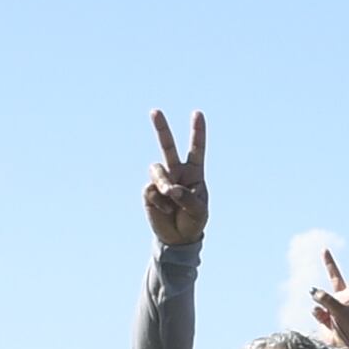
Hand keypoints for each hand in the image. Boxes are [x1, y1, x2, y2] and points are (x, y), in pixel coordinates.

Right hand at [142, 110, 210, 248]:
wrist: (178, 238)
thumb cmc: (193, 221)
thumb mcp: (199, 210)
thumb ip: (188, 197)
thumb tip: (170, 188)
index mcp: (193, 173)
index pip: (196, 149)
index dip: (197, 132)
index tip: (197, 113)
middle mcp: (176, 172)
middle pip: (167, 146)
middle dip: (161, 128)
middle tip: (154, 110)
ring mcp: (162, 180)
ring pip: (157, 170)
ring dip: (163, 182)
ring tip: (170, 196)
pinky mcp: (149, 192)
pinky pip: (151, 189)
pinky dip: (160, 201)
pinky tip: (166, 210)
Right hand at [308, 244, 348, 348]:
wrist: (344, 348)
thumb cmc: (348, 329)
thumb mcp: (339, 311)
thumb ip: (326, 299)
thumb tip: (313, 291)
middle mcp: (341, 299)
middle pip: (334, 277)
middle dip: (329, 264)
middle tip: (324, 250)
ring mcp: (331, 306)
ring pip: (320, 296)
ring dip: (321, 303)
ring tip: (330, 316)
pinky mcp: (322, 315)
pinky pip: (315, 309)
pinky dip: (318, 314)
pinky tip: (325, 322)